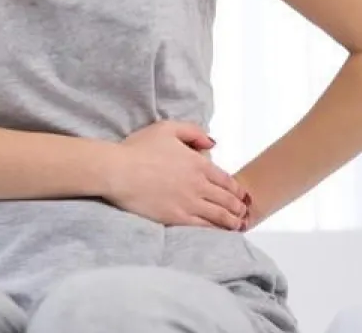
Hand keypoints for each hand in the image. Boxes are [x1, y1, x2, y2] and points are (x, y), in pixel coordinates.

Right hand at [104, 120, 250, 229]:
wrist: (118, 171)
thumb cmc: (138, 148)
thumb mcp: (167, 128)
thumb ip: (193, 132)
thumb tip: (211, 142)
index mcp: (198, 163)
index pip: (226, 180)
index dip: (236, 190)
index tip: (242, 196)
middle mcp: (198, 184)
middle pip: (226, 199)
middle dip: (238, 208)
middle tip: (243, 213)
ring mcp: (189, 203)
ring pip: (219, 215)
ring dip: (232, 221)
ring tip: (238, 225)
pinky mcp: (176, 217)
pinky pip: (202, 226)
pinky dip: (215, 230)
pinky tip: (219, 233)